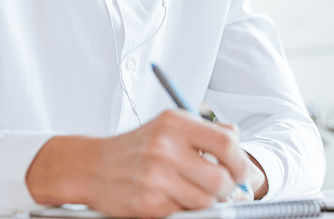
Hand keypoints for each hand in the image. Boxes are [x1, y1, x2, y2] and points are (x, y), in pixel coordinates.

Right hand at [26, 110, 255, 217]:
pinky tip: (173, 197)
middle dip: (228, 187)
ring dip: (207, 200)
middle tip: (223, 187)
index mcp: (175, 123)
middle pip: (221, 177)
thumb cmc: (136, 146)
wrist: (93, 166)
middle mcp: (165, 147)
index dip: (240, 161)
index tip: (241, 170)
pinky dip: (185, 208)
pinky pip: (185, 212)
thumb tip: (237, 140)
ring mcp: (156, 177)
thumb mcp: (169, 125)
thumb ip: (205, 130)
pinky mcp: (149, 203)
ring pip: (206, 200)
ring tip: (194, 191)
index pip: (226, 143)